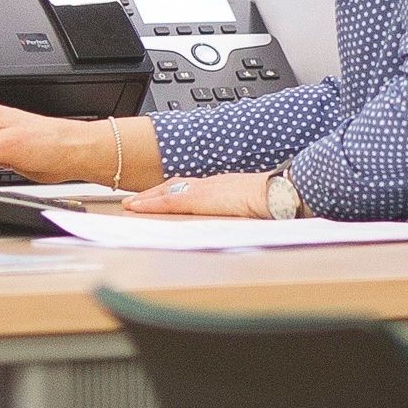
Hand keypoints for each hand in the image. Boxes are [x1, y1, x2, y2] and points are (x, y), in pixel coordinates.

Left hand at [122, 171, 274, 218]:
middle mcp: (210, 184)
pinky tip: (136, 207)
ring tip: (129, 205)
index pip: (190, 187)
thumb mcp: (253, 208)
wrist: (277, 194)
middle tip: (134, 201)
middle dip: (153, 193)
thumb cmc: (272, 202)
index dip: (171, 192)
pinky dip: (150, 204)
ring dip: (146, 198)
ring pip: (167, 192)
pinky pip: (168, 200)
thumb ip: (242, 213)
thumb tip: (242, 223)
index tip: (157, 197)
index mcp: (222, 187)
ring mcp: (203, 189)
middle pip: (173, 185)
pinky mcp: (199, 198)